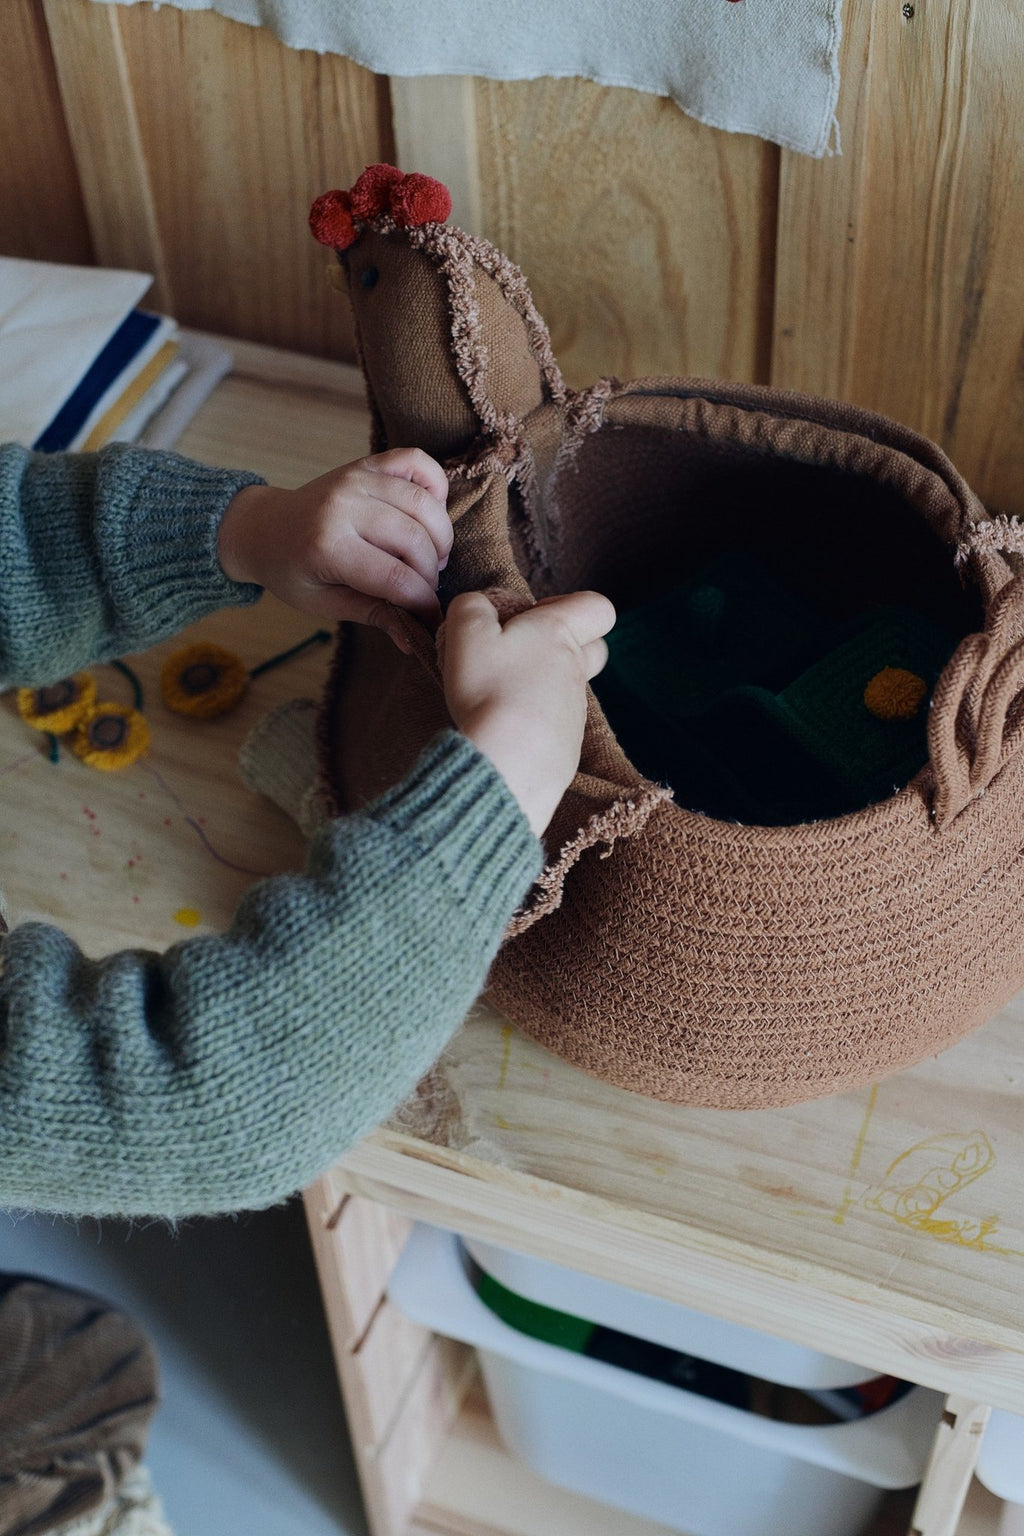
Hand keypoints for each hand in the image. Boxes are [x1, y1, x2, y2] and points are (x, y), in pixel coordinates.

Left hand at [217, 448, 451, 648]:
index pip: (395, 578)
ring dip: (439, 535)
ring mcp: (356, 478)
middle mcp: (342, 506)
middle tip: (426, 586)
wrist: (262, 528)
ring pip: (423, 503)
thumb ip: (372, 614)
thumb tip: (414, 640)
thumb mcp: (323, 603)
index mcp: (327, 547)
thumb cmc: (291, 571)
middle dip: (431, 571)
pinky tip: (430, 513)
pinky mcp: (365, 464)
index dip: (422, 601)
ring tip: (431, 557)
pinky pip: (415, 461)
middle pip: (414, 539)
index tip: (431, 616)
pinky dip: (435, 483)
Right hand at [442, 590, 615, 836]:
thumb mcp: (466, 633)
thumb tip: (478, 605)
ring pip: (569, 691)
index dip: (571, 603)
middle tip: (524, 654)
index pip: (597, 607)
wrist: (507, 762)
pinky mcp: (567, 747)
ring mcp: (575, 713)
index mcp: (559, 635)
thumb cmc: (488, 690)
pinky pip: (555, 727)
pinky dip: (533, 725)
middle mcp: (575, 672)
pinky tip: (503, 731)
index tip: (535, 614)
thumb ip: (471, 607)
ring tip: (499, 698)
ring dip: (540, 688)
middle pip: (595, 650)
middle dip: (567, 645)